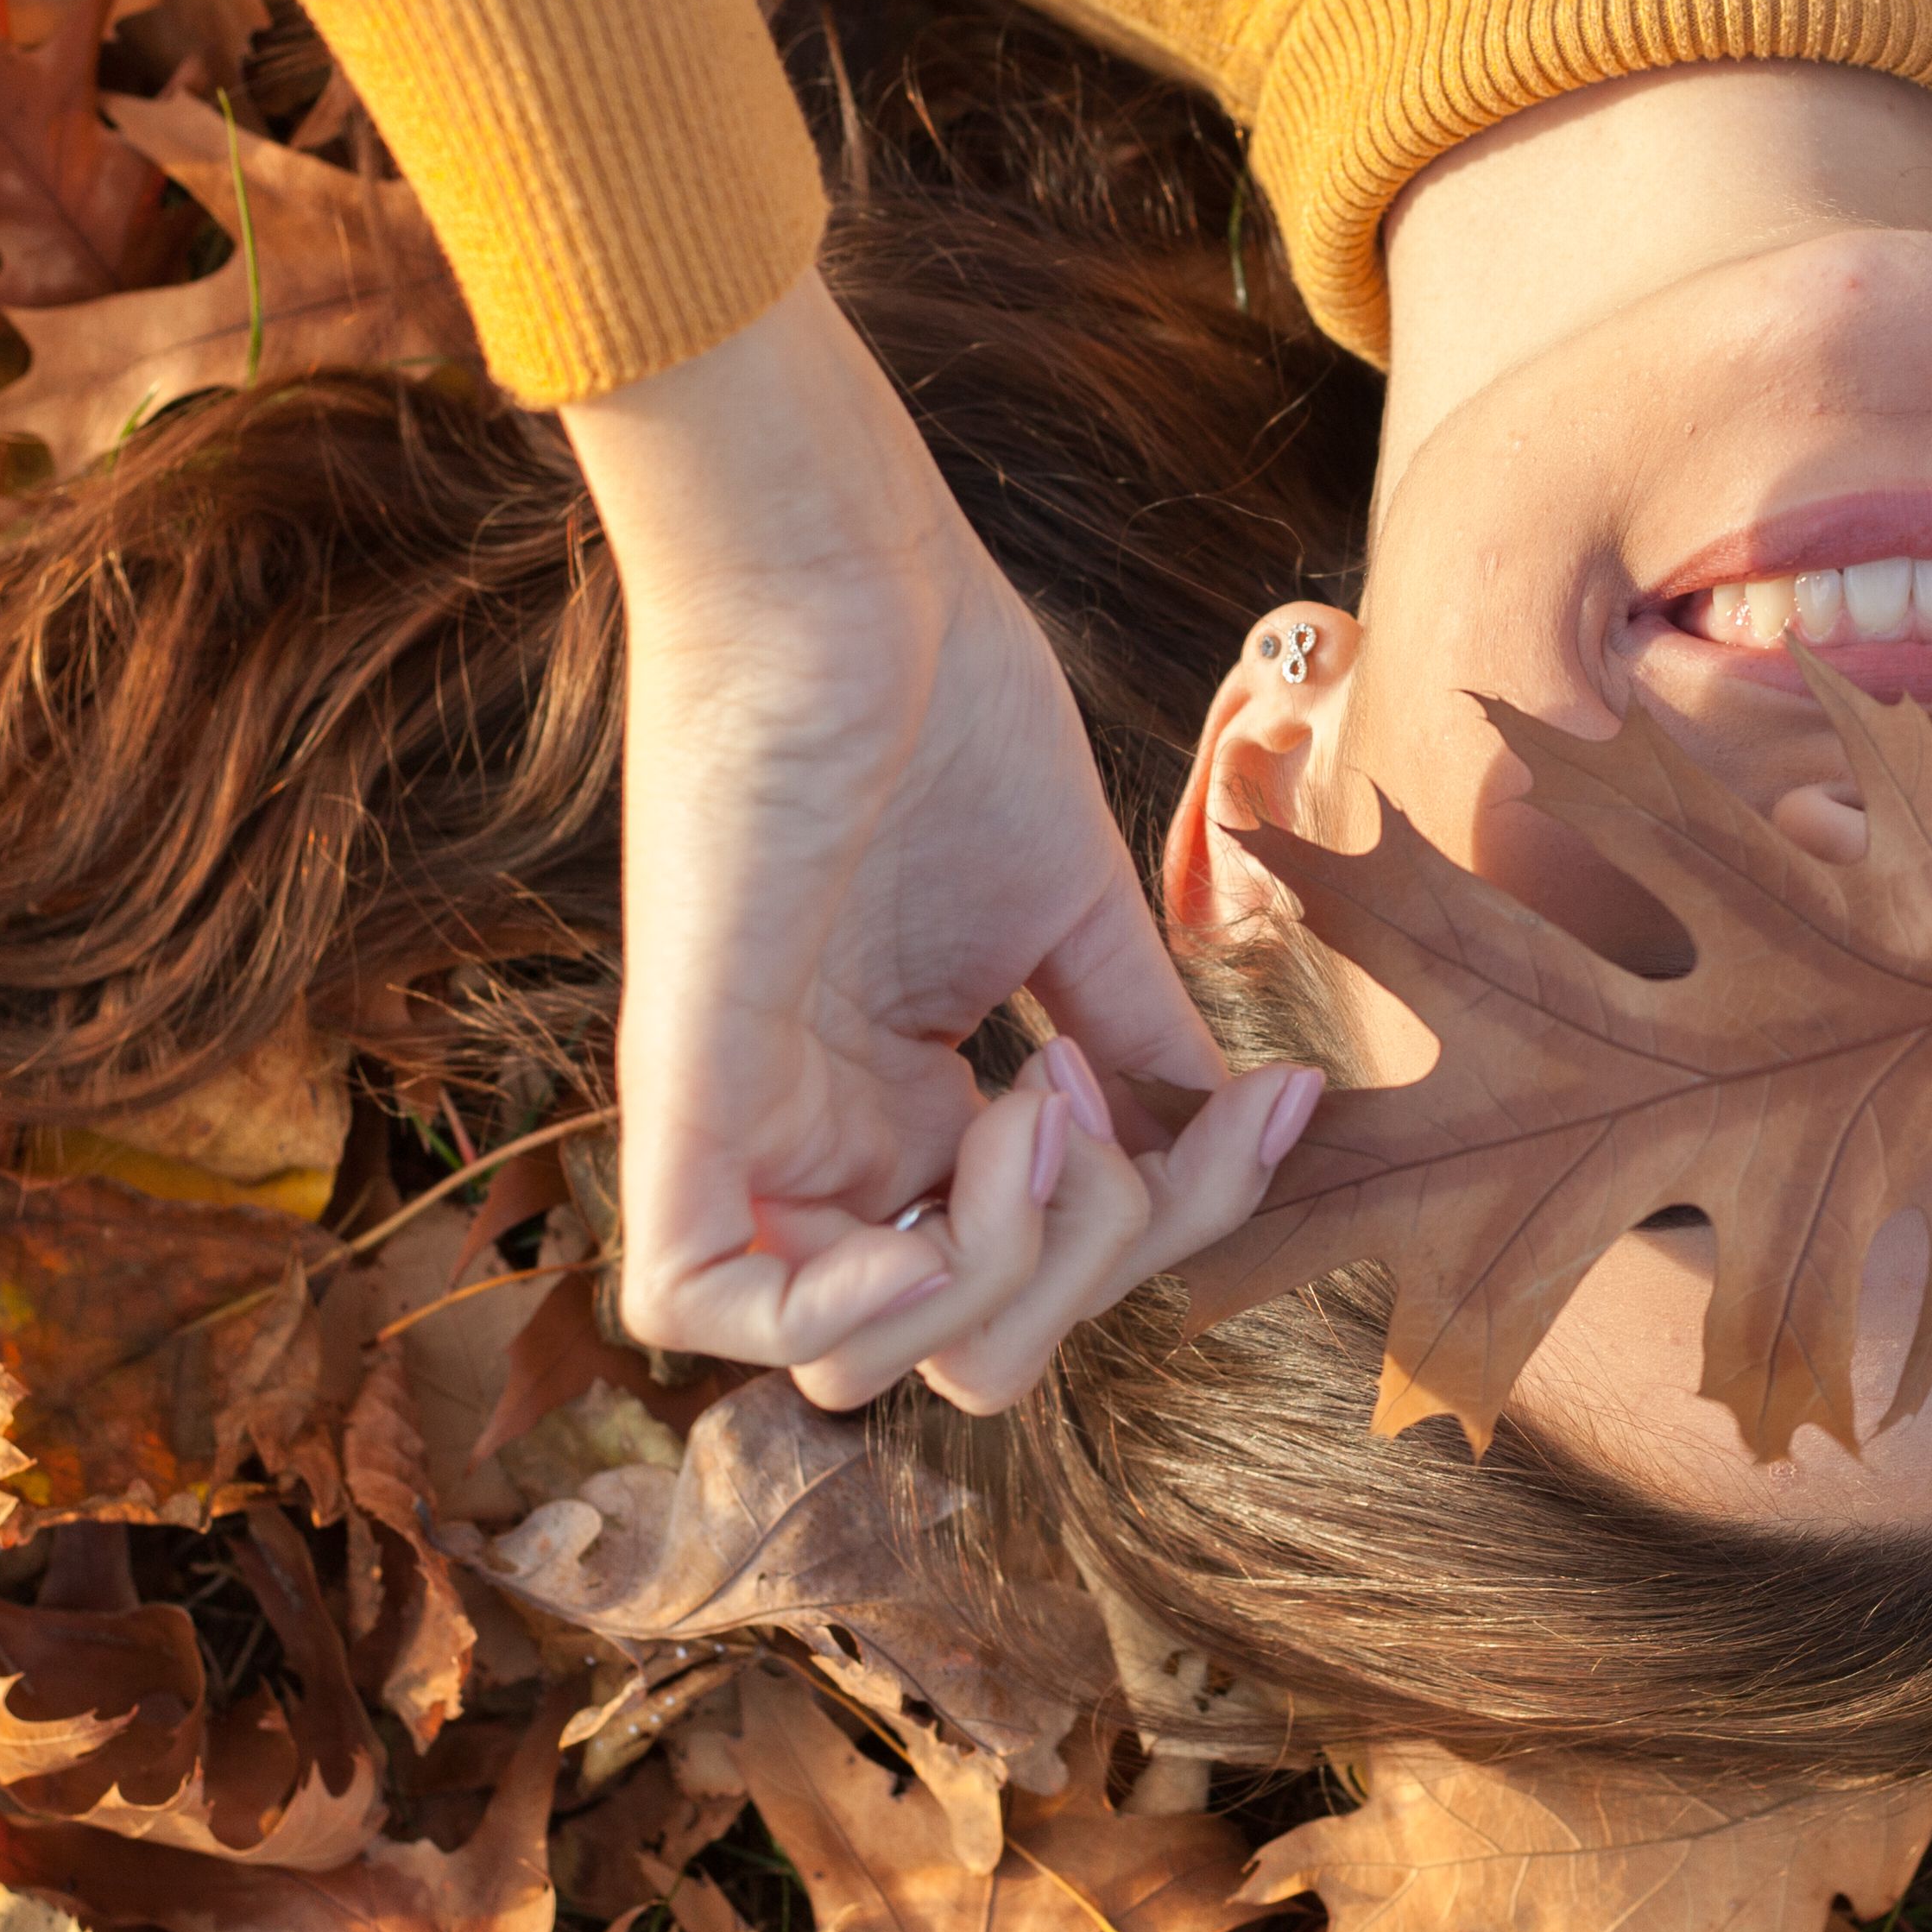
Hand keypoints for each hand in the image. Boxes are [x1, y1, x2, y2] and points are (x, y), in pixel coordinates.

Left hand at [564, 277, 1288, 1398]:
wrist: (849, 575)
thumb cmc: (944, 700)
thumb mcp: (1073, 912)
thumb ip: (1142, 1039)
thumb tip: (1247, 1132)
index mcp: (906, 1106)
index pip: (1042, 1279)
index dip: (1167, 1238)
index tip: (1257, 1108)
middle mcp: (821, 1139)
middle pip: (962, 1352)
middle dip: (1092, 1272)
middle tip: (1110, 1095)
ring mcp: (741, 1123)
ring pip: (854, 1356)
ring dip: (1002, 1268)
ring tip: (1041, 1092)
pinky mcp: (674, 1090)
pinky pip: (697, 1302)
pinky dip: (846, 1304)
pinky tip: (944, 1209)